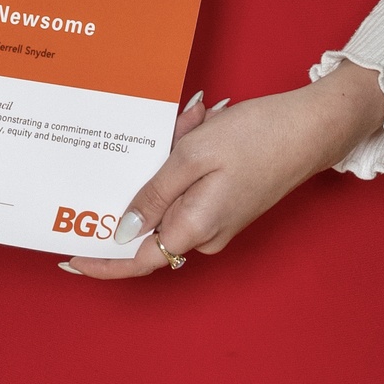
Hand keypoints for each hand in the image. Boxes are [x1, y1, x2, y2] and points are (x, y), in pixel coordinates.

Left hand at [64, 64, 383, 279]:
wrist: (314, 128)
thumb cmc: (257, 138)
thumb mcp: (192, 157)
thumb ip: (154, 195)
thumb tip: (123, 232)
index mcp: (194, 228)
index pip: (137, 260)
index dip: (102, 262)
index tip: (68, 258)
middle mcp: (205, 234)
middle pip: (151, 218)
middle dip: (146, 176)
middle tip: (171, 132)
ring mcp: (218, 221)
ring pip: (170, 194)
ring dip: (171, 157)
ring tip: (195, 121)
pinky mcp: (227, 205)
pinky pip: (190, 185)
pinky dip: (187, 155)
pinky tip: (203, 124)